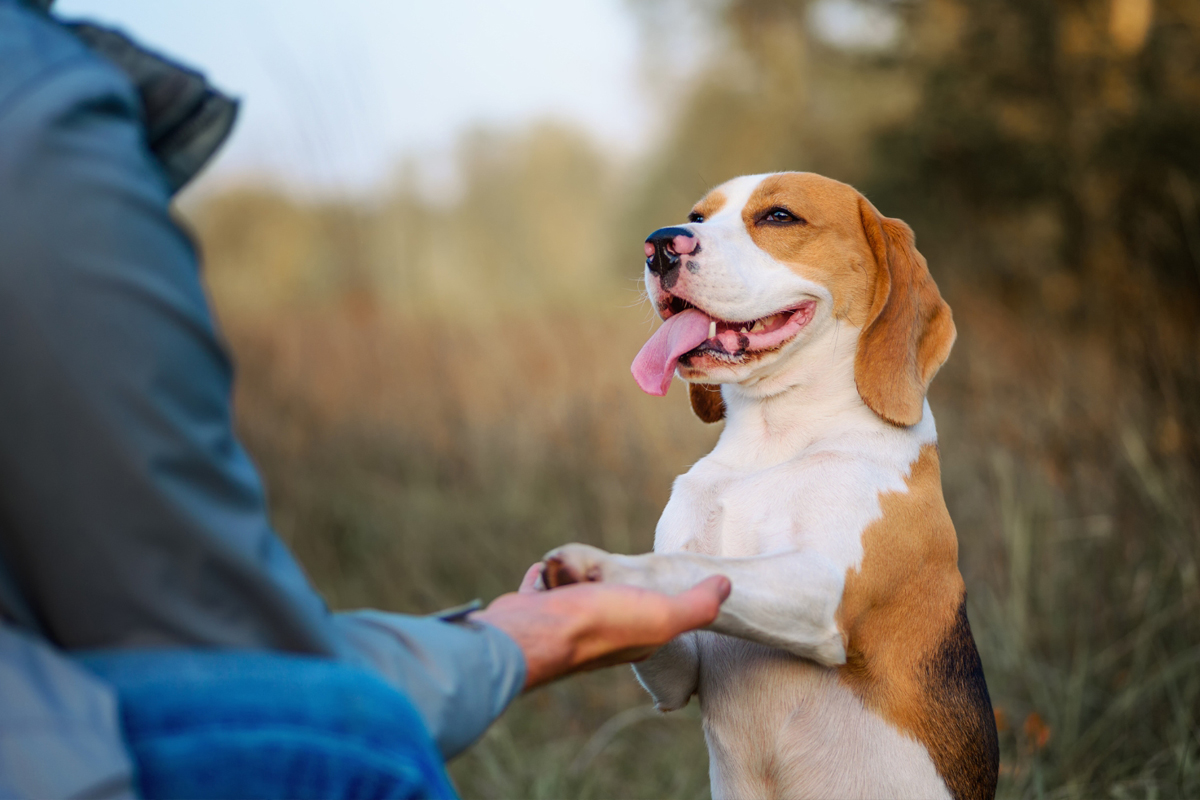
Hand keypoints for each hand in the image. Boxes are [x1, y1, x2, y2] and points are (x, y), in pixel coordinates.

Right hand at [472, 563, 729, 689]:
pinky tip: (546, 569)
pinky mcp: (533, 611)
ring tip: (577, 568)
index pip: (654, 615)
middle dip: (610, 582)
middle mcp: (599, 636)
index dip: (659, 597)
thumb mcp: (663, 615)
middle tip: (610, 570)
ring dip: (576, 575)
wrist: (534, 633)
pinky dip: (543, 577)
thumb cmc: (600, 624)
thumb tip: (727, 586)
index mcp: (635, 639)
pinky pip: (541, 588)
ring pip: (575, 592)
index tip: (660, 580)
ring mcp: (563, 623)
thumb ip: (697, 605)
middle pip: (610, 600)